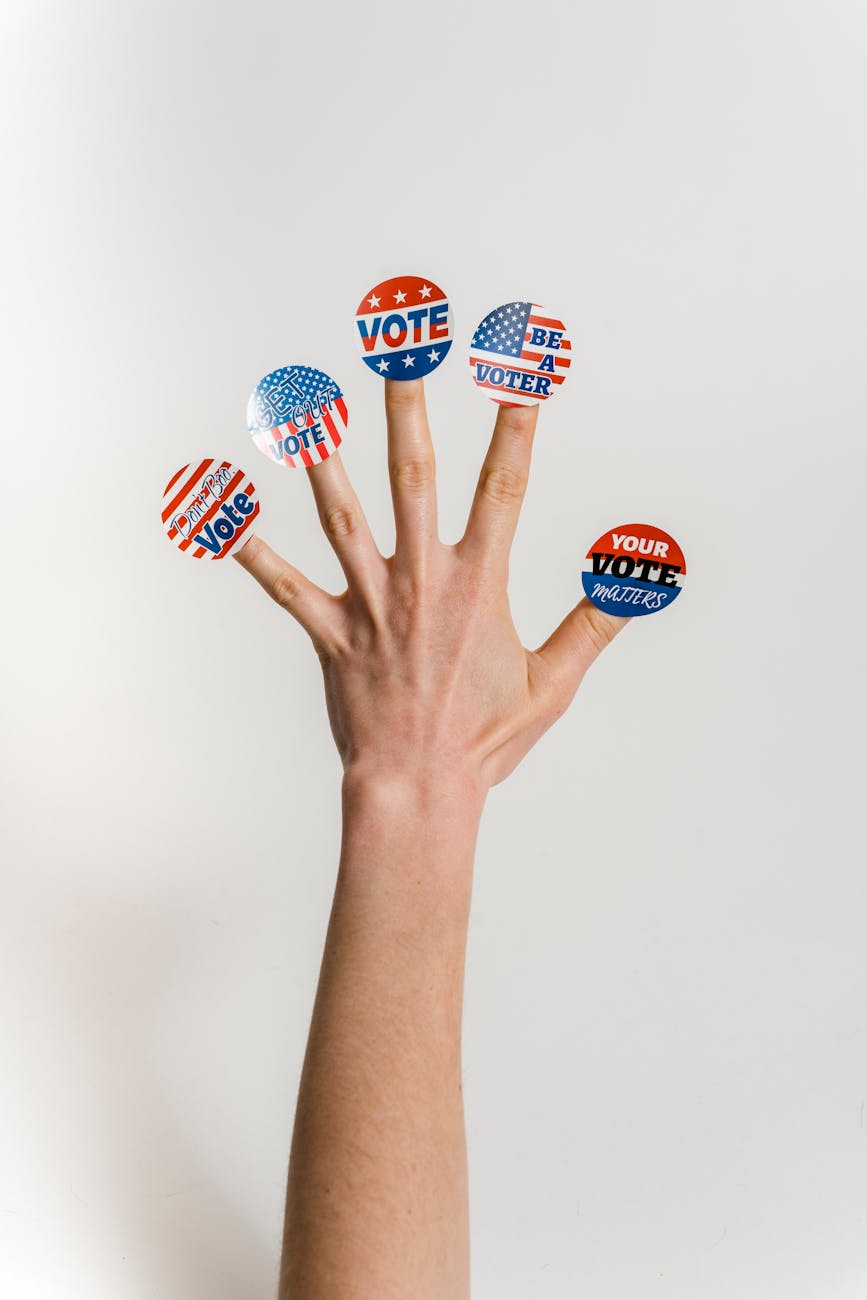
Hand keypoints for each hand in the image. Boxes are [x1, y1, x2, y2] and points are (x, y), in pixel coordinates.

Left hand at [235, 381, 625, 800]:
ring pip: (341, 517)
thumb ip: (593, 624)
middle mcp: (421, 580)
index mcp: (479, 585)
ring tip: (305, 406)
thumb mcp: (554, 683)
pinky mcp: (331, 634)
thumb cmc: (486, 740)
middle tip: (402, 350)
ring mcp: (370, 604)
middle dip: (408, 408)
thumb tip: (636, 579)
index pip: (503, 488)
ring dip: (322, 458)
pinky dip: (255, 553)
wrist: (419, 788)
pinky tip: (225, 516)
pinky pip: (286, 588)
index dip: (515, 427)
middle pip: (412, 476)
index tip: (522, 374)